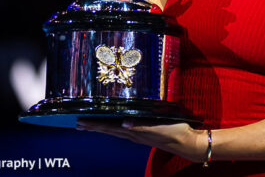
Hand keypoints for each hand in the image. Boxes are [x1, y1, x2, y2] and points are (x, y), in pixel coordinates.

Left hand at [76, 119, 206, 162]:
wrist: (187, 142)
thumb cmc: (175, 132)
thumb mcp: (159, 127)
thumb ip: (141, 126)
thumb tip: (124, 123)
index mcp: (135, 131)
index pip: (110, 127)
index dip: (95, 124)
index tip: (81, 122)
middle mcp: (134, 134)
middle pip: (109, 129)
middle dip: (93, 126)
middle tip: (77, 123)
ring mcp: (138, 135)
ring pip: (114, 130)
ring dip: (101, 127)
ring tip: (89, 125)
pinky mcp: (144, 133)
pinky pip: (124, 130)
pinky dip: (114, 126)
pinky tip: (113, 124)